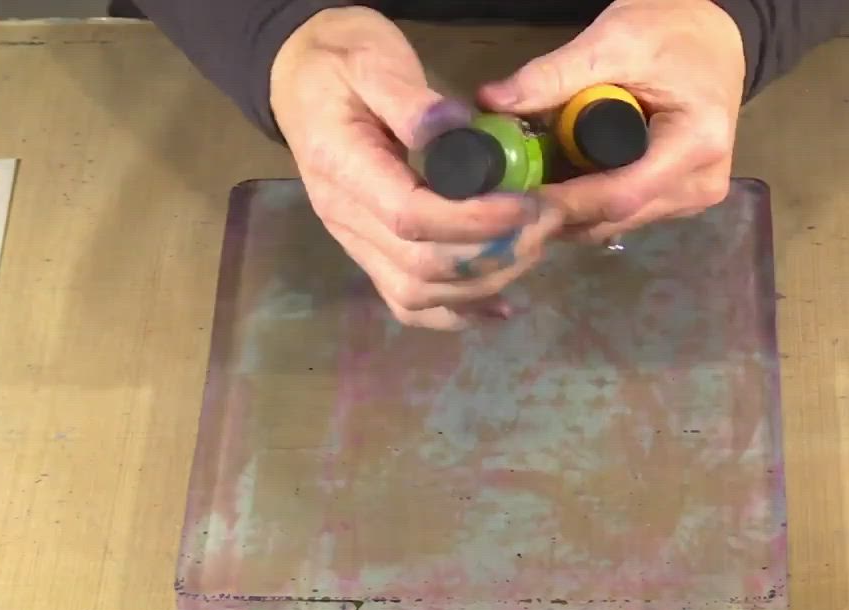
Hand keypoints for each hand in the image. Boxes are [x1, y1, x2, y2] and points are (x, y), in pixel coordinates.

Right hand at [270, 7, 562, 329]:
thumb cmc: (340, 62)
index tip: (526, 202)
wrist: (300, 78)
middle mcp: (344, 219)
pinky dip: (458, 311)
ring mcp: (354, 243)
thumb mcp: (370, 59)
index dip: (473, 220)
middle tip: (548, 220)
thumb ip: (409, 98)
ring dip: (483, 282)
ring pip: (418, 295)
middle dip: (492, 252)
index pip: (409, 217)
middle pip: (420, 268)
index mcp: (342, 168)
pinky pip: (409, 303)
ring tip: (533, 247)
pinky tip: (502, 303)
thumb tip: (458, 127)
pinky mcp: (370, 253)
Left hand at [478, 0, 744, 242]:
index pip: (621, 195)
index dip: (564, 202)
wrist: (711, 36)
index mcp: (697, 144)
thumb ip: (554, 74)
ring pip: (617, 223)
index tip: (514, 195)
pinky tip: (561, 184)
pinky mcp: (680, 201)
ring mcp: (693, 199)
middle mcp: (702, 184)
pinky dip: (589, 204)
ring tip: (531, 185)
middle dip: (561, 209)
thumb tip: (492, 100)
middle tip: (510, 193)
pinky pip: (625, 215)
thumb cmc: (669, 32)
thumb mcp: (612, 41)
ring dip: (572, 210)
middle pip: (617, 216)